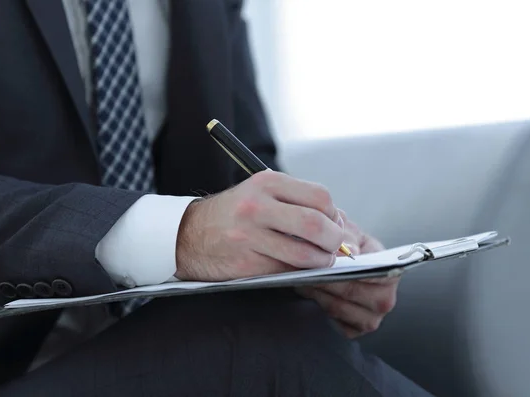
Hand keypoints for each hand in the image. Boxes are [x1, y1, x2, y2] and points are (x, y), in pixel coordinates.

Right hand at [175, 170, 345, 280]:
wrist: (189, 234)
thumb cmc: (234, 214)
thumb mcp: (260, 193)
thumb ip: (297, 201)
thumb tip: (340, 222)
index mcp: (266, 182)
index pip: (320, 197)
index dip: (335, 215)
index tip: (335, 225)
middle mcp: (257, 206)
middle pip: (317, 225)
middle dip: (334, 241)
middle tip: (335, 248)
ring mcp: (249, 236)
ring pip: (305, 254)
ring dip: (321, 262)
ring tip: (319, 260)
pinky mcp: (245, 262)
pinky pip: (286, 271)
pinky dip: (299, 272)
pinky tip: (297, 268)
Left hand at [297, 219, 399, 337]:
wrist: (335, 256)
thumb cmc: (344, 242)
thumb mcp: (346, 230)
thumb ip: (348, 238)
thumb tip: (349, 252)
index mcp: (390, 270)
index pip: (375, 274)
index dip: (347, 268)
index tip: (327, 263)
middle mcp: (385, 297)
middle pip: (353, 293)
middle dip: (326, 280)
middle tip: (305, 269)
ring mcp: (372, 316)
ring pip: (339, 309)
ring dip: (318, 293)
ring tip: (302, 278)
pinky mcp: (356, 328)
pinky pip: (336, 323)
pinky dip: (321, 309)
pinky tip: (312, 293)